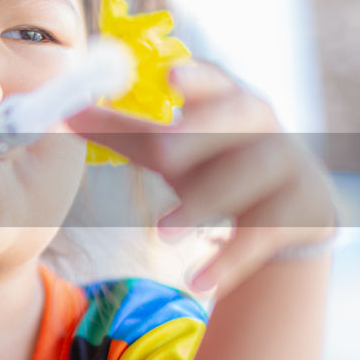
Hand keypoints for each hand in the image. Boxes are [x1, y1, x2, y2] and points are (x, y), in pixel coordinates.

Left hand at [66, 61, 336, 294]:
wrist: (294, 206)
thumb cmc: (216, 159)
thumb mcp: (174, 144)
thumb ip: (121, 130)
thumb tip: (63, 113)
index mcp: (225, 98)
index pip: (212, 79)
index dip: (194, 77)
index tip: (170, 76)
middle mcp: (259, 124)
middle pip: (233, 119)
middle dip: (196, 135)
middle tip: (161, 153)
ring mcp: (284, 164)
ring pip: (245, 176)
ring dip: (202, 204)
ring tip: (162, 234)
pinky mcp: (297, 210)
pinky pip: (260, 235)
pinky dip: (228, 262)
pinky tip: (197, 283)